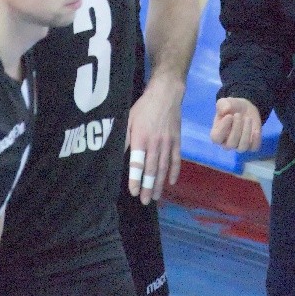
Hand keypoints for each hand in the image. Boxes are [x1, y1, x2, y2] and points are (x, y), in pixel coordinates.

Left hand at [126, 76, 183, 204]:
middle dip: (148, 187)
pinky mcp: (177, 140)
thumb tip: (118, 155)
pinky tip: (171, 182)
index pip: (137, 163)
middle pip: (152, 169)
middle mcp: (155, 143)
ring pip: (164, 167)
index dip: (135, 178)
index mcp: (141, 138)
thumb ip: (124, 138)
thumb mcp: (128, 119)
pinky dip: (174, 171)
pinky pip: (176, 159)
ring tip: (156, 197)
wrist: (166, 94)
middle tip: (145, 201)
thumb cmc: (144, 107)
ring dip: (160, 184)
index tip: (133, 191)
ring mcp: (168, 143)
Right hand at [211, 97, 261, 151]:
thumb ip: (222, 105)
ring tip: (248, 119)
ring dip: (246, 133)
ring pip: (242, 147)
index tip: (229, 116)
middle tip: (238, 114)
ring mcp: (239, 145)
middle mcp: (226, 143)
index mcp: (217, 134)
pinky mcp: (251, 144)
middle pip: (231, 144)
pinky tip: (256, 130)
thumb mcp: (224, 102)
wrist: (244, 108)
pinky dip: (256, 140)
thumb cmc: (231, 107)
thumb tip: (225, 110)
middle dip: (236, 129)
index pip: (216, 138)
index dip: (223, 129)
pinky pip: (254, 148)